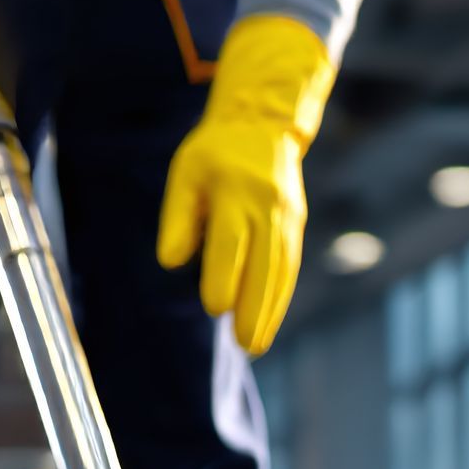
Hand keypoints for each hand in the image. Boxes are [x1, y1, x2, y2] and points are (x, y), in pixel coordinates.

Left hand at [157, 16, 336, 355]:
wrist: (264, 124)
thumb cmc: (214, 154)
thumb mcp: (185, 174)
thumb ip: (178, 218)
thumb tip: (172, 261)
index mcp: (234, 191)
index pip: (232, 243)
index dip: (225, 277)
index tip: (215, 308)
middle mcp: (267, 206)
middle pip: (264, 264)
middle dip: (254, 308)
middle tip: (244, 345)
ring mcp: (288, 217)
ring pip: (281, 271)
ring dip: (271, 311)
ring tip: (256, 344)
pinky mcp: (297, 225)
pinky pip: (290, 266)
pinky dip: (281, 297)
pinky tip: (270, 321)